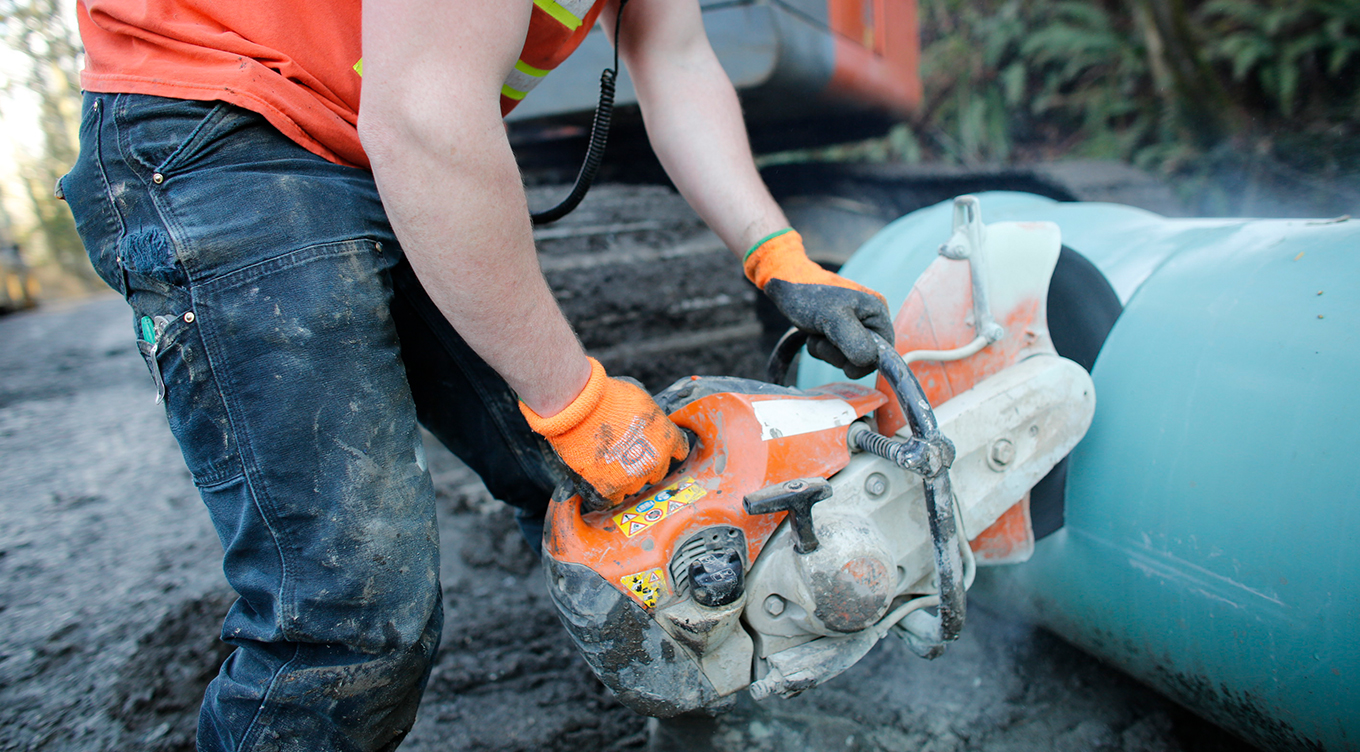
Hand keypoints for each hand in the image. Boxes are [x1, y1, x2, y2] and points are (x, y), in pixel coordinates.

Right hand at [520, 358, 688, 510]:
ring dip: (623, 478)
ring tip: (605, 461)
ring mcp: (633, 479)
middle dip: (644, 464)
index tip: (655, 447)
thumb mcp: (642, 399)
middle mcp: (655, 462)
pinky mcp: (609, 490)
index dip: (665, 448)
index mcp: (667, 438)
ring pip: (633, 487)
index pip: (679, 451)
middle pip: (657, 472)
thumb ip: (651, 418)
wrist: (579, 407)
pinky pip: (611, 500)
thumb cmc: (608, 397)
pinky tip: (596, 479)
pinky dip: (604, 492)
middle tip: (626, 453)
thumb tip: (646, 423)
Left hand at [746, 230, 894, 378]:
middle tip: (824, 336)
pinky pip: (832, 354)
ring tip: (816, 331)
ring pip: (846, 359)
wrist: (784, 282)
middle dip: (840, 355)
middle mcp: (869, 320)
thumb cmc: (809, 293)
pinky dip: (819, 348)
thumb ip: (854, 341)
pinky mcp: (837, 331)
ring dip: (826, 351)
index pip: (885, 352)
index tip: (843, 354)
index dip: (865, 361)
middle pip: (864, 359)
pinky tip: (812, 333)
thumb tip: (868, 361)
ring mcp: (853, 326)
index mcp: (877, 312)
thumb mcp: (833, 317)